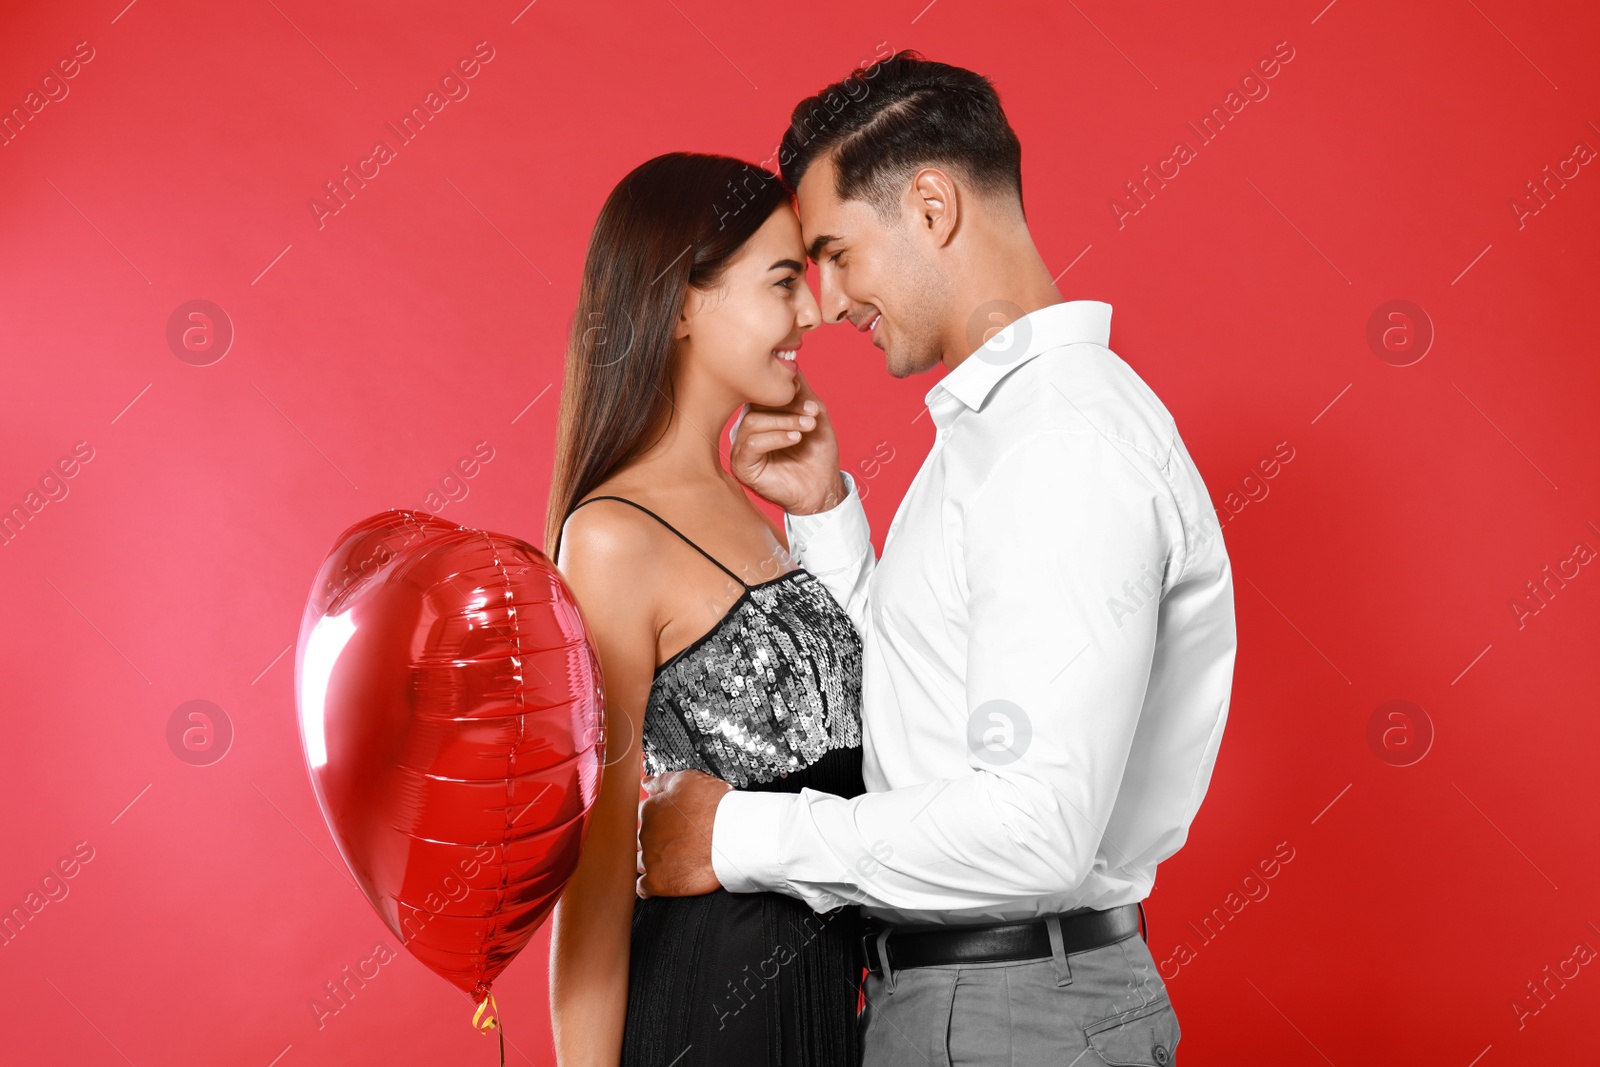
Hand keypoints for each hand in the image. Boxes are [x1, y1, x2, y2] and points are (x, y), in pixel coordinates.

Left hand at [636, 770, 732, 897]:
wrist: (731, 835)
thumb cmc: (715, 807)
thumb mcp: (688, 780)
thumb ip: (662, 781)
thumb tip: (646, 782)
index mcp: (650, 809)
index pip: (641, 815)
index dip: (656, 819)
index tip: (668, 823)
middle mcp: (645, 834)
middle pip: (639, 839)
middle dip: (653, 841)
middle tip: (672, 842)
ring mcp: (649, 858)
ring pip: (638, 862)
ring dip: (650, 862)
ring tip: (668, 862)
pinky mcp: (658, 881)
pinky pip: (642, 887)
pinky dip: (647, 886)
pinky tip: (659, 881)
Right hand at [729, 370, 846, 515]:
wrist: (823, 487)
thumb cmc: (817, 452)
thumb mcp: (813, 413)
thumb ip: (800, 389)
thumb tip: (790, 362)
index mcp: (760, 415)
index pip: (761, 392)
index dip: (783, 390)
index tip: (807, 397)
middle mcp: (747, 430)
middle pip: (755, 405)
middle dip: (786, 407)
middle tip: (811, 414)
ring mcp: (742, 448)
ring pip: (752, 422)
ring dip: (784, 422)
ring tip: (806, 427)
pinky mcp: (742, 466)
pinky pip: (750, 444)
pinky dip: (774, 437)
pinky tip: (794, 439)